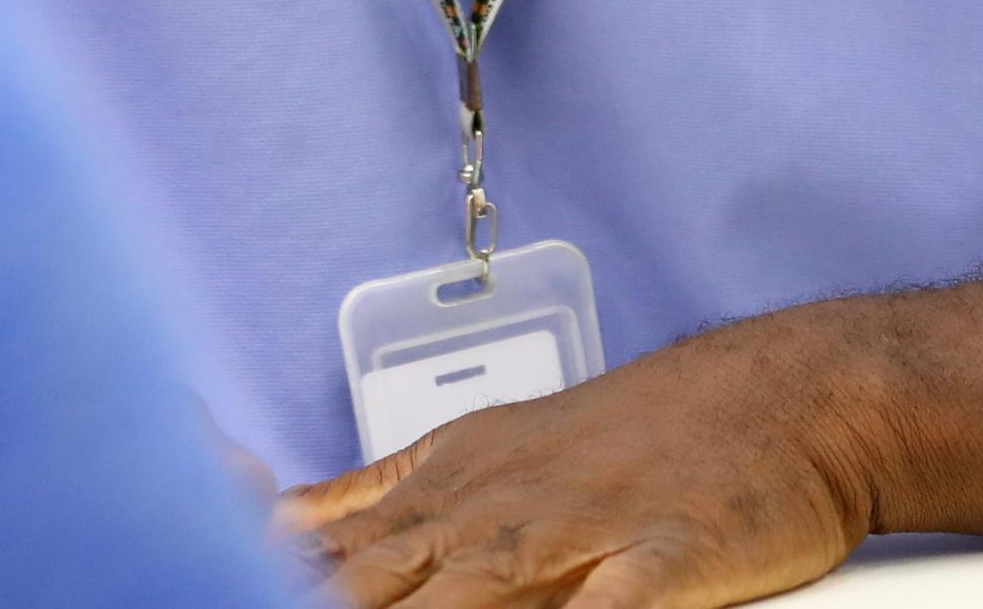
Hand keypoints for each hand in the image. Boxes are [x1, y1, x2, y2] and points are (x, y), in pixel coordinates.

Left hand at [275, 311, 883, 606]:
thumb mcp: (482, 450)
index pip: (322, 548)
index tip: (195, 575)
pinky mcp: (666, 557)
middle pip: (375, 581)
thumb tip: (270, 525)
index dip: (253, 572)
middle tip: (238, 601)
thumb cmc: (634, 438)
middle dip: (328, 608)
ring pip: (473, 594)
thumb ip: (378, 503)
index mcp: (445, 485)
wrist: (787, 395)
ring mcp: (578, 530)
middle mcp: (496, 508)